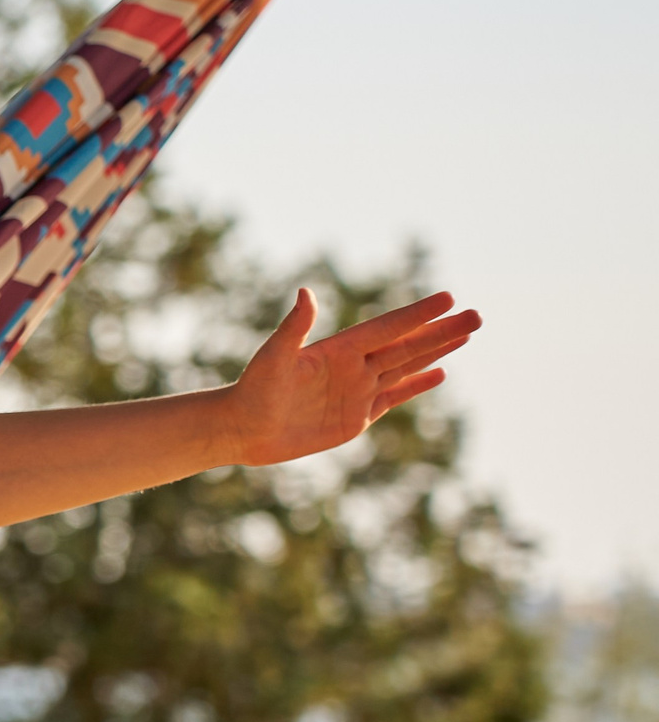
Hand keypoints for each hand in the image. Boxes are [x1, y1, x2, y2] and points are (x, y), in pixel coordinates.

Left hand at [223, 288, 478, 466]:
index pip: (387, 328)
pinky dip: (417, 385)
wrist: (243, 429)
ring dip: (437, 352)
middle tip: (477, 315)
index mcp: (338, 349)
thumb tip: (306, 292)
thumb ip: (294, 327)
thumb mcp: (274, 357)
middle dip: (441, 331)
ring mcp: (358, 391)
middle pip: (407, 345)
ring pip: (406, 367)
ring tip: (466, 334)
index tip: (448, 299)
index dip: (417, 315)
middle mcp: (353, 366)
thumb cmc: (252, 390)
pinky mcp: (356, 417)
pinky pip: (394, 397)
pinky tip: (440, 373)